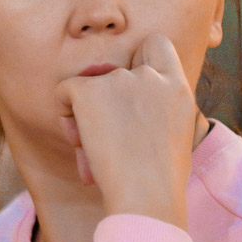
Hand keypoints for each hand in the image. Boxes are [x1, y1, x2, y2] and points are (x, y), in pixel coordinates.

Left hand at [54, 33, 198, 229]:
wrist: (146, 196)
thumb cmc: (160, 180)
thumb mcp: (176, 133)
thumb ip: (159, 107)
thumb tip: (126, 109)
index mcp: (177, 86)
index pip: (156, 44)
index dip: (139, 62)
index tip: (132, 93)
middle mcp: (149, 76)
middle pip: (115, 68)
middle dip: (108, 94)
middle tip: (110, 130)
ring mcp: (119, 81)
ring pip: (89, 85)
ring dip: (86, 113)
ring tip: (94, 151)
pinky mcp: (89, 91)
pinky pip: (64, 91)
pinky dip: (64, 113)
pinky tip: (78, 141)